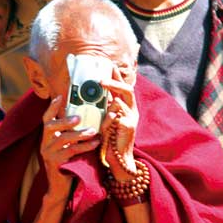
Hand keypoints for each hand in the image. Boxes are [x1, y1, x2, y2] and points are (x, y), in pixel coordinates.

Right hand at [40, 95, 100, 200]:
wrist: (61, 188)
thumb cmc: (69, 164)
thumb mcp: (68, 147)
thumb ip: (72, 134)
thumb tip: (85, 117)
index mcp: (47, 138)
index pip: (46, 119)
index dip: (52, 107)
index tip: (60, 96)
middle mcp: (44, 144)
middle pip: (50, 126)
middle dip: (65, 120)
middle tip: (79, 117)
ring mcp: (48, 154)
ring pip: (63, 139)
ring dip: (79, 133)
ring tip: (93, 131)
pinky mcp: (55, 164)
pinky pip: (71, 151)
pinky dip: (84, 146)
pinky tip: (95, 143)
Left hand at [100, 66, 138, 181]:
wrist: (118, 158)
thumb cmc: (110, 138)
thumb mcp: (105, 119)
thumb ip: (103, 107)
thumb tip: (90, 93)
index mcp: (126, 106)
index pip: (123, 87)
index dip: (117, 75)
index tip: (108, 65)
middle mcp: (132, 111)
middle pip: (127, 90)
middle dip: (114, 83)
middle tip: (100, 80)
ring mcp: (132, 119)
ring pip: (120, 104)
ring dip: (108, 105)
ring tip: (98, 117)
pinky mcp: (129, 128)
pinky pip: (118, 118)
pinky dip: (109, 119)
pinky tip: (103, 123)